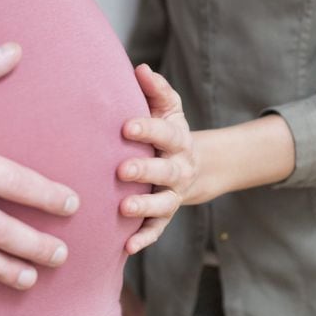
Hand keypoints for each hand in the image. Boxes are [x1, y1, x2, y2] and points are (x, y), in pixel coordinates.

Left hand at [118, 64, 197, 253]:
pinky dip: (144, 239)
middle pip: (165, 170)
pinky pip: (156, 229)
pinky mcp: (164, 216)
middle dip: (145, 171)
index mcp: (177, 139)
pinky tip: (126, 247)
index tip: (126, 127)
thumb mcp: (169, 109)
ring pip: (162, 204)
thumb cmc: (168, 132)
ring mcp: (172, 194)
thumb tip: (139, 68)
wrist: (193, 167)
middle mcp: (178, 168)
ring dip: (144, 207)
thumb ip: (156, 90)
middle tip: (121, 170)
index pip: (164, 133)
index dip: (147, 130)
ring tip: (123, 209)